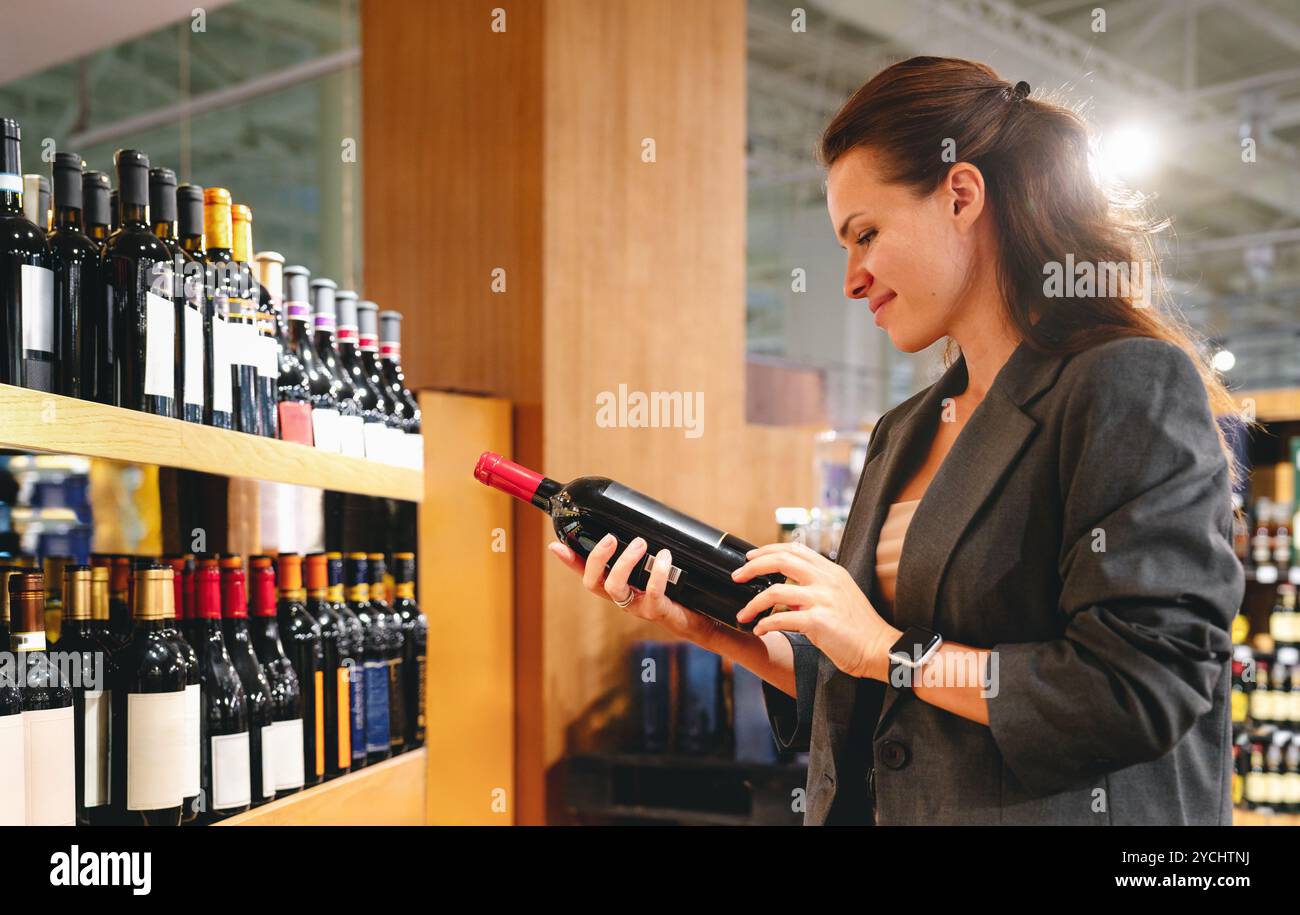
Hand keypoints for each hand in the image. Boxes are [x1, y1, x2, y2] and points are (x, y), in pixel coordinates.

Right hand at [546, 534, 717, 642]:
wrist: (701, 619)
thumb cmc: (677, 591)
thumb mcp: (658, 568)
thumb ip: (646, 550)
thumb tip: (642, 522)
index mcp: (618, 586)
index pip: (587, 573)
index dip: (569, 561)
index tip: (556, 544)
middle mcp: (623, 598)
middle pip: (593, 582)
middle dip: (597, 558)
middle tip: (610, 538)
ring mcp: (638, 606)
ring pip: (615, 587)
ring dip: (624, 562)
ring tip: (640, 543)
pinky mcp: (658, 611)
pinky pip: (652, 593)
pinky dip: (657, 573)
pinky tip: (666, 557)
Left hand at [732, 540, 900, 679]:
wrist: (879, 649)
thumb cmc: (859, 628)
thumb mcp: (839, 597)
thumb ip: (815, 589)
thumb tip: (786, 592)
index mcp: (831, 571)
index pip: (795, 549)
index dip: (768, 550)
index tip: (751, 557)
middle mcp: (827, 580)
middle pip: (781, 560)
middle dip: (753, 566)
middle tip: (737, 576)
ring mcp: (823, 599)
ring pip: (775, 591)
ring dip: (752, 603)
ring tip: (743, 614)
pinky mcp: (818, 621)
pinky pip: (781, 618)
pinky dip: (765, 624)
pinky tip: (760, 630)